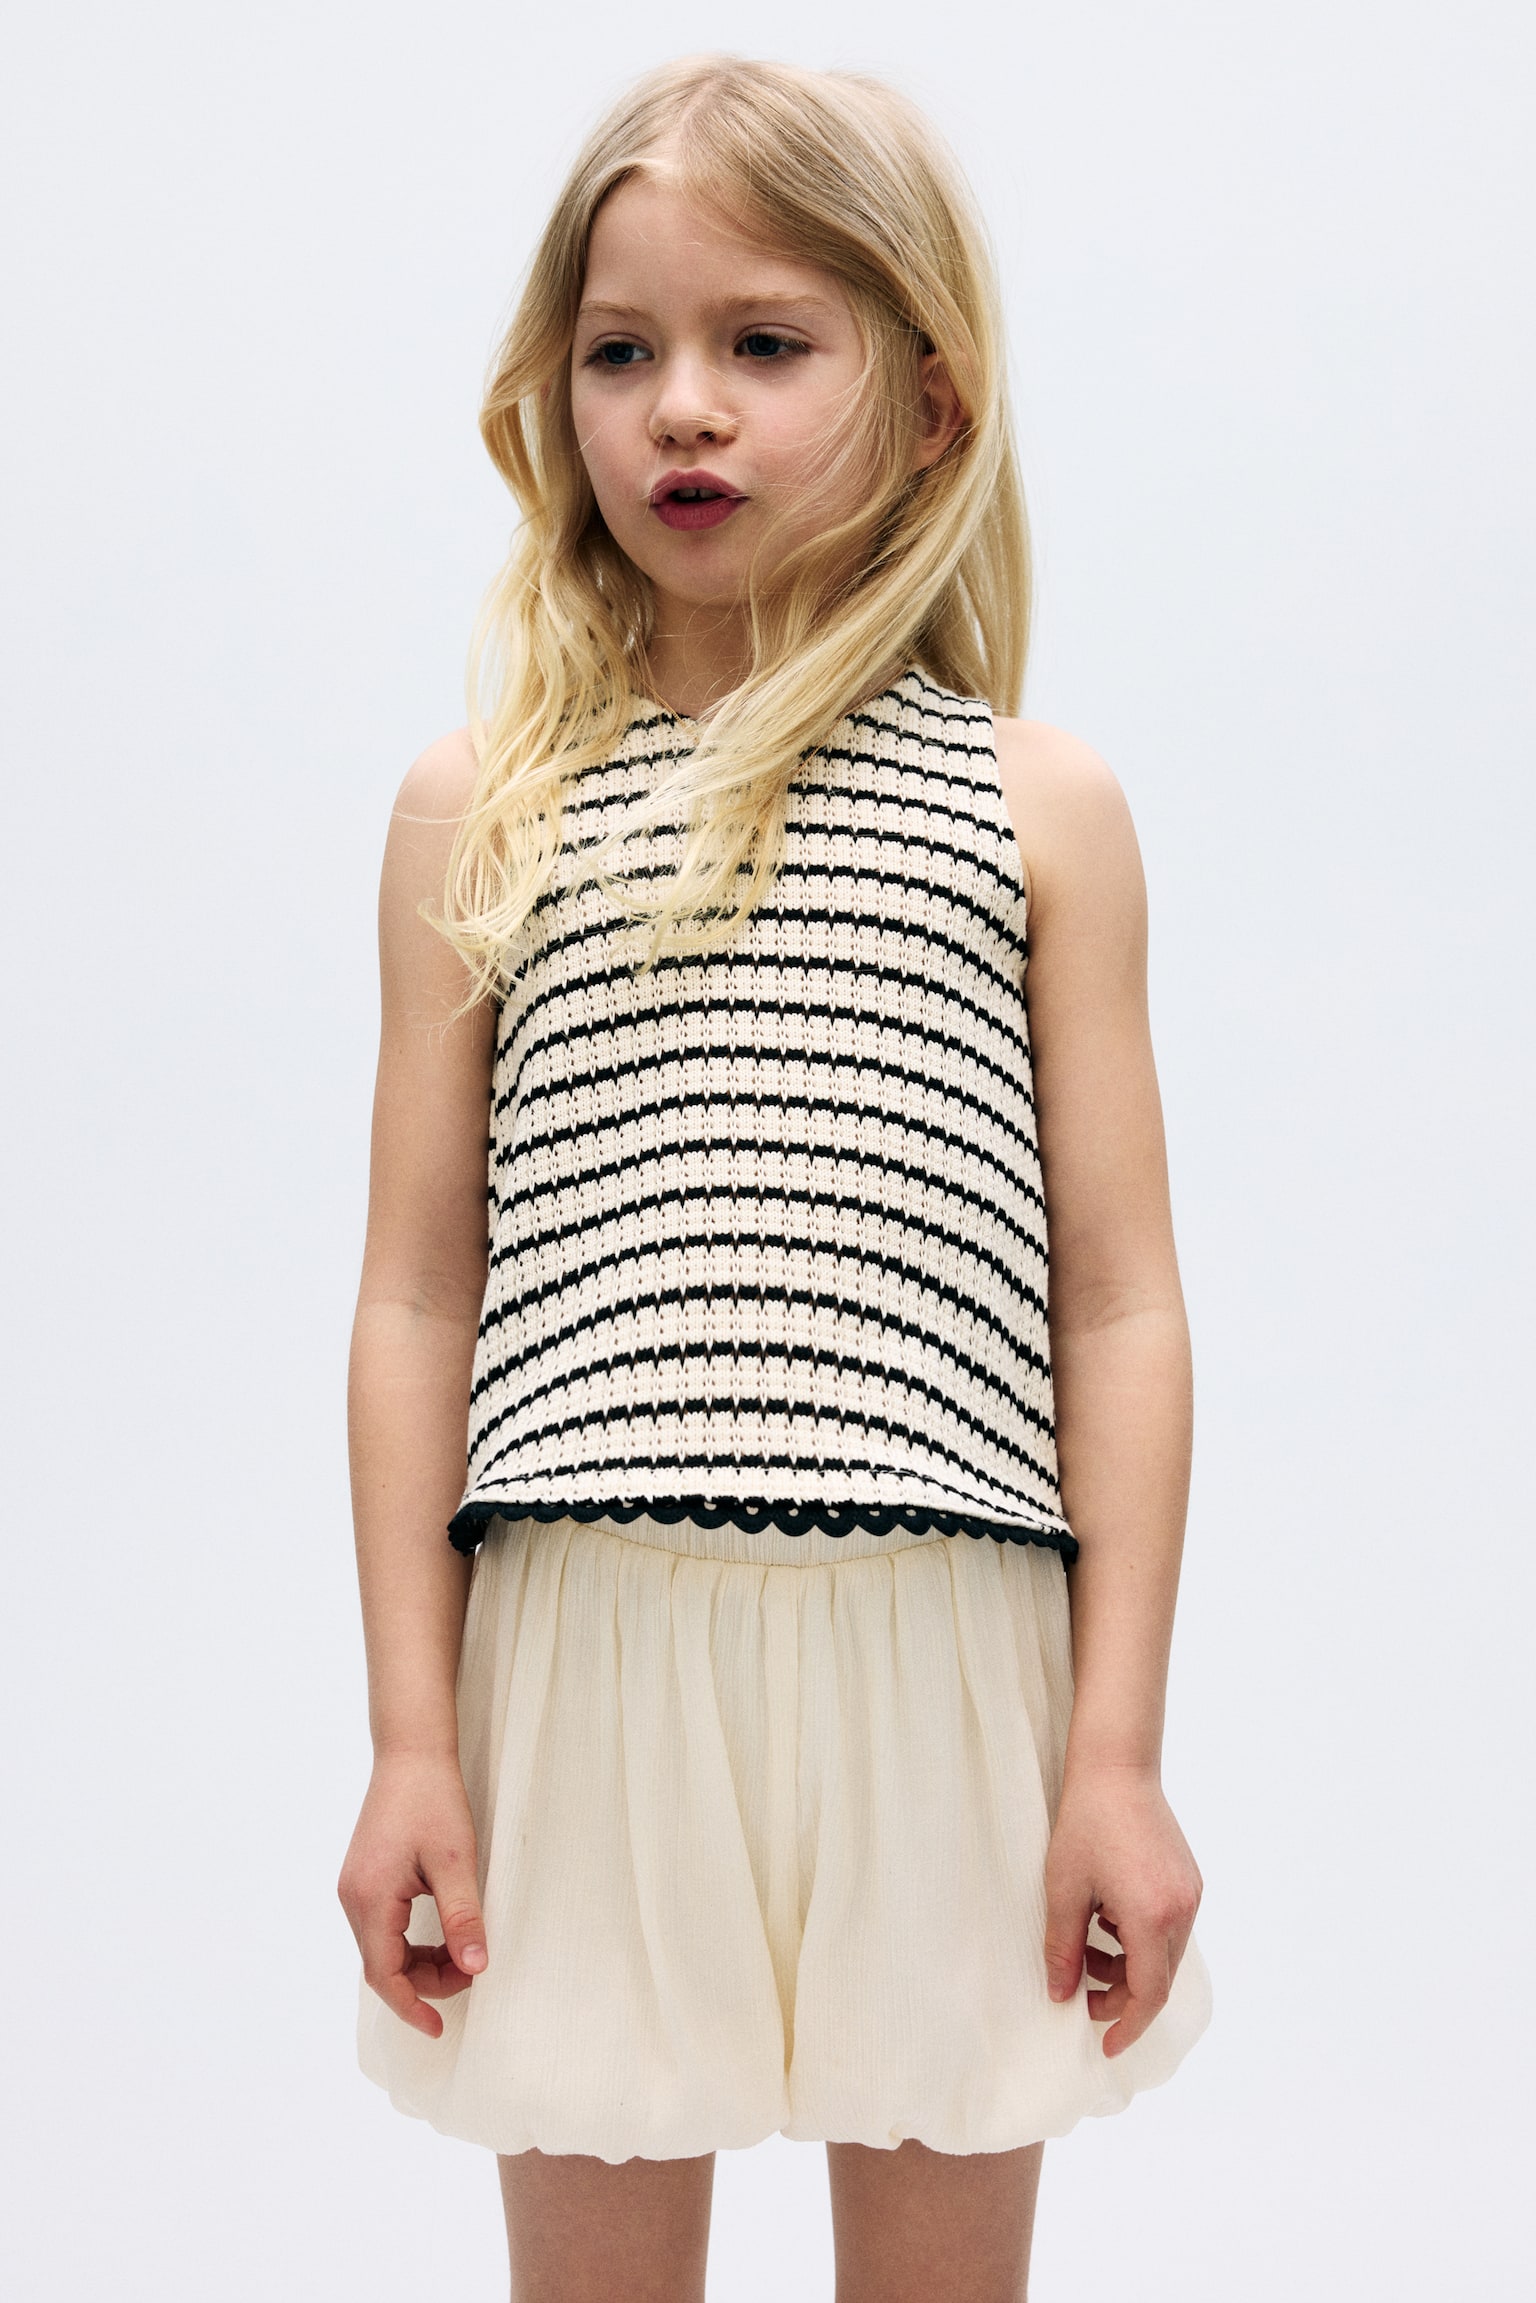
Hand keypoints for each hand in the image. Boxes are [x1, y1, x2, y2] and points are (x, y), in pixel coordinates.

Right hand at [337, 1752, 487, 2038]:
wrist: (412, 1750)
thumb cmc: (434, 1800)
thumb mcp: (456, 1862)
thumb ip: (463, 1918)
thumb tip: (474, 1969)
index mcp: (370, 1899)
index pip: (384, 1975)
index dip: (411, 2007)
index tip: (438, 2029)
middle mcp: (353, 1898)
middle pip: (383, 1964)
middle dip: (425, 1981)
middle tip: (471, 1973)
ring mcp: (355, 1887)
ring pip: (383, 1947)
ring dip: (419, 1961)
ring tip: (462, 1952)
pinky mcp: (365, 1877)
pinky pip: (383, 1926)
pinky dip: (411, 1940)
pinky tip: (442, 1933)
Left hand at [1041, 1763, 1201, 2056]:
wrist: (1117, 1767)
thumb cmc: (1086, 1823)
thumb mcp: (1063, 1889)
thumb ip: (1062, 1948)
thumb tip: (1060, 1995)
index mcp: (1152, 1918)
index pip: (1148, 1995)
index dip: (1127, 2025)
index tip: (1106, 2045)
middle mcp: (1181, 1911)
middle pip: (1159, 1978)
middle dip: (1122, 1996)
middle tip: (1084, 1997)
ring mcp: (1190, 1894)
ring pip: (1165, 1954)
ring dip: (1129, 1966)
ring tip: (1089, 1949)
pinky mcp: (1189, 1880)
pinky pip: (1169, 1928)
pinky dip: (1140, 1939)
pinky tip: (1107, 1920)